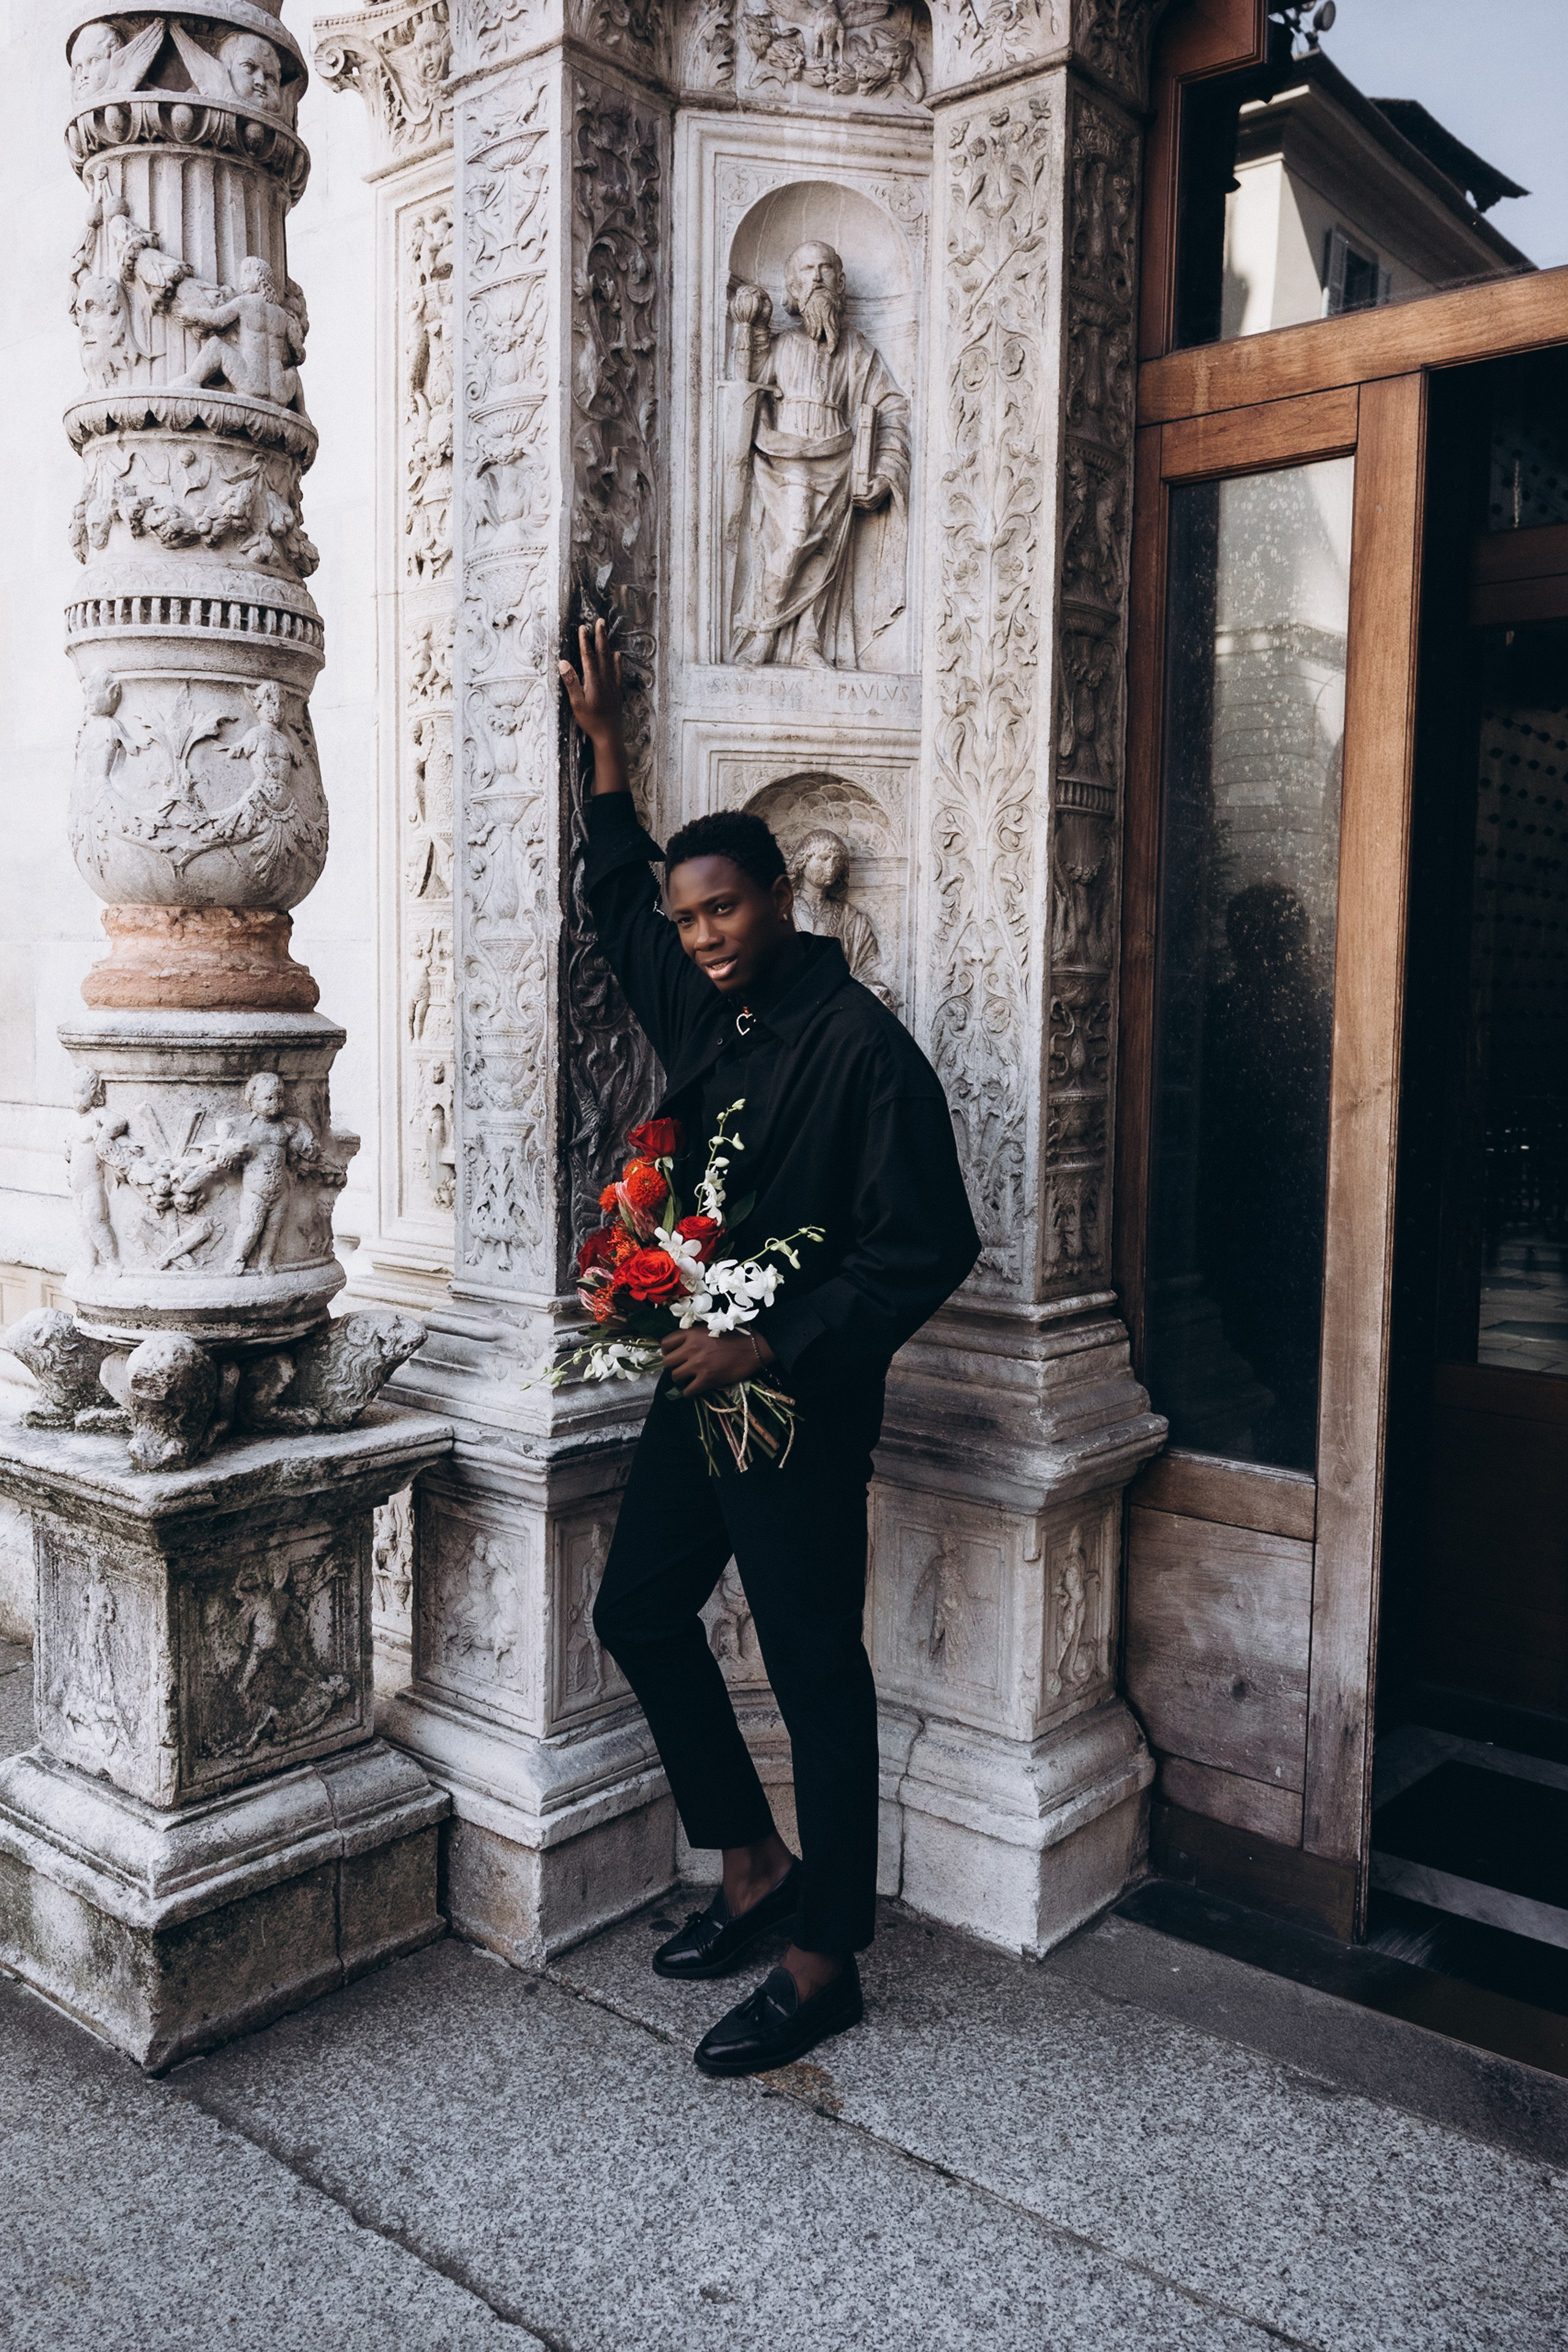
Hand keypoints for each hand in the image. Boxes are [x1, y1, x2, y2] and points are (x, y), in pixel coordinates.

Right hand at [558, 618, 628, 793]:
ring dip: (607, 645)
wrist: (609, 735)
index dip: (585, 641)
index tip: (583, 628)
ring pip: (610, 660)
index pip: (588, 657)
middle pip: (602, 654)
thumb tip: (563, 663)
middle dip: (600, 637)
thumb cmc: (591, 721)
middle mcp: (605, 680)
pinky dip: (617, 662)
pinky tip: (617, 656)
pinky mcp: (616, 691)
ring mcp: (612, 685)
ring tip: (606, 633)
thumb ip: (571, 682)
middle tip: (600, 622)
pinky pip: (617, 672)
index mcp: (594, 681)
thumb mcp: (577, 703)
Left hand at [660, 1326, 775, 1399]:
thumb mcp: (711, 1328)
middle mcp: (691, 1348)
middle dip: (673, 1366)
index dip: (667, 1351)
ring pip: (675, 1376)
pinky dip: (689, 1392)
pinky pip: (688, 1391)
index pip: (666, 1343)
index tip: (674, 1355)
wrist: (754, 1347)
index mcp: (692, 1333)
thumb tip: (682, 1347)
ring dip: (681, 1379)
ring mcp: (698, 1364)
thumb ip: (694, 1336)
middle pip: (668, 1362)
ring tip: (689, 1379)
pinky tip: (695, 1389)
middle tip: (681, 1368)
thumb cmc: (736, 1336)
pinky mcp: (707, 1379)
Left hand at [853, 475, 890, 511]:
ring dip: (861, 506)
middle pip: (866, 504)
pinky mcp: (879, 503)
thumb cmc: (881, 481)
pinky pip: (871, 507)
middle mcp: (877, 499)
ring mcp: (878, 502)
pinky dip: (865, 507)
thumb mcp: (874, 481)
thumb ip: (868, 483)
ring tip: (855, 503)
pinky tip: (861, 505)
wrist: (889, 484)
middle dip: (858, 503)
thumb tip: (863, 483)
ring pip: (869, 507)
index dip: (859, 499)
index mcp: (876, 494)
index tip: (853, 497)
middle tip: (852, 501)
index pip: (866, 499)